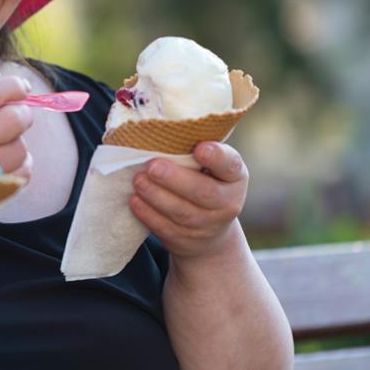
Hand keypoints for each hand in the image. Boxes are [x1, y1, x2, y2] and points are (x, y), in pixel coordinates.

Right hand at [0, 68, 32, 174]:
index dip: (12, 86)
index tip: (23, 86)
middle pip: (13, 119)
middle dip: (22, 113)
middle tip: (18, 115)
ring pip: (20, 148)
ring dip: (17, 142)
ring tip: (5, 142)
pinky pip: (22, 172)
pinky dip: (20, 165)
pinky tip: (6, 160)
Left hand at [129, 141, 248, 260]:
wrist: (210, 234)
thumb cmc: (205, 184)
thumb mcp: (212, 167)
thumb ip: (195, 151)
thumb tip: (158, 128)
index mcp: (234, 177)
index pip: (231, 165)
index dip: (217, 157)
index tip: (199, 148)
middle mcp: (227, 203)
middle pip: (204, 193)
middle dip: (176, 179)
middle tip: (153, 166)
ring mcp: (207, 226)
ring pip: (181, 212)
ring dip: (156, 195)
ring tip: (138, 180)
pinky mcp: (186, 241)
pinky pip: (165, 228)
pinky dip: (148, 214)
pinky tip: (135, 200)